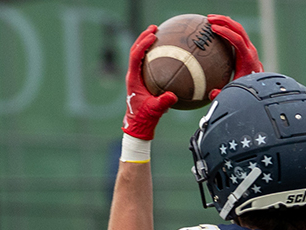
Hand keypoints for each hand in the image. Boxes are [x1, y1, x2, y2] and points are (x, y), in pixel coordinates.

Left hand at [123, 25, 178, 139]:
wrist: (138, 126)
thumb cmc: (145, 118)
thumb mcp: (155, 110)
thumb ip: (163, 102)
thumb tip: (172, 96)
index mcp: (133, 79)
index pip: (135, 56)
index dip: (143, 44)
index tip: (152, 35)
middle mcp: (132, 75)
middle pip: (135, 50)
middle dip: (143, 37)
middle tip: (154, 28)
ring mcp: (136, 77)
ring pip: (138, 55)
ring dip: (145, 43)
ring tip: (156, 33)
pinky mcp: (141, 81)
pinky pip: (145, 64)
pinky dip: (152, 55)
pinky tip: (164, 52)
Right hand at [206, 14, 263, 98]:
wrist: (261, 85)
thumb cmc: (247, 87)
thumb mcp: (235, 90)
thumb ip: (223, 93)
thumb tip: (211, 95)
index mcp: (248, 57)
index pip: (237, 40)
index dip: (226, 33)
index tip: (213, 29)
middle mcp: (250, 49)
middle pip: (239, 29)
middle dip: (224, 21)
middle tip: (209, 19)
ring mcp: (248, 47)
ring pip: (238, 29)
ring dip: (225, 21)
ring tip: (210, 19)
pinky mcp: (246, 47)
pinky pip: (236, 33)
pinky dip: (227, 27)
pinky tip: (216, 25)